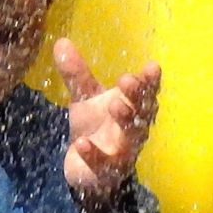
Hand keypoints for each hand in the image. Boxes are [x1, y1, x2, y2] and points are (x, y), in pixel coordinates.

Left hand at [56, 37, 159, 196]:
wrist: (87, 170)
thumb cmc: (94, 128)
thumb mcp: (85, 100)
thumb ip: (77, 74)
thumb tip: (61, 42)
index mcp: (133, 108)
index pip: (146, 93)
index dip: (150, 81)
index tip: (151, 67)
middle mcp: (134, 129)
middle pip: (142, 112)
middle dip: (137, 96)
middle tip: (128, 81)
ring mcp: (123, 151)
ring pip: (130, 137)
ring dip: (125, 120)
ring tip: (114, 105)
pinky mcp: (107, 170)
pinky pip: (102, 162)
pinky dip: (94, 154)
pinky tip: (82, 143)